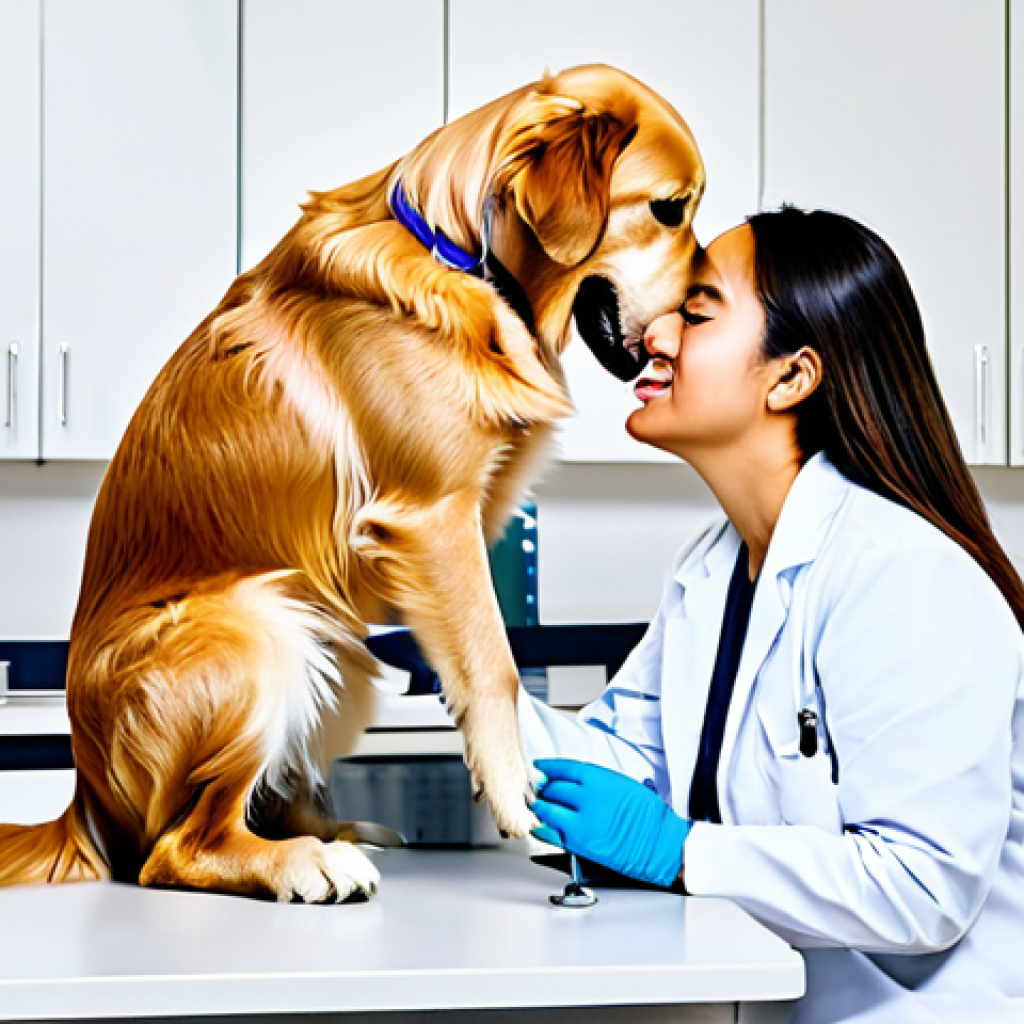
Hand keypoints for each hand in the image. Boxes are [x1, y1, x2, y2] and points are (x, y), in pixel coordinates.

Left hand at [531, 758, 690, 887]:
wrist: (660, 843)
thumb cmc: (649, 815)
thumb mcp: (623, 784)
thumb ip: (597, 783)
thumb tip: (577, 784)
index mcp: (599, 779)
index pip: (563, 768)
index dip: (548, 767)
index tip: (540, 766)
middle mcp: (586, 798)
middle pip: (553, 788)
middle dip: (545, 788)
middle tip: (540, 788)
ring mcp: (581, 822)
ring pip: (548, 810)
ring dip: (540, 807)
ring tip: (537, 805)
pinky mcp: (580, 844)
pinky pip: (552, 834)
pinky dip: (542, 829)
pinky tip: (538, 827)